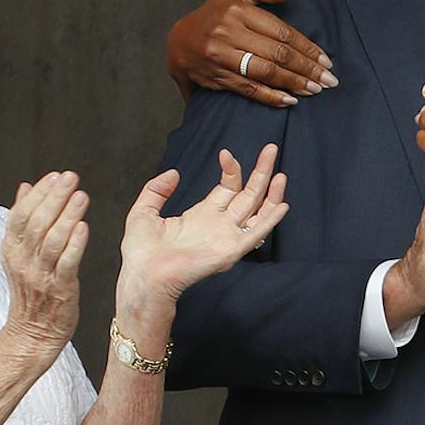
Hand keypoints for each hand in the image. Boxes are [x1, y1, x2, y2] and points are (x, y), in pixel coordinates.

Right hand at [1, 171, 89, 354]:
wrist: (32, 332)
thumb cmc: (31, 290)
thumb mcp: (18, 253)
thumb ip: (22, 219)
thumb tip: (25, 187)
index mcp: (12, 249)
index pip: (20, 214)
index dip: (38, 193)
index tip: (55, 176)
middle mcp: (23, 260)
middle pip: (36, 222)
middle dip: (54, 197)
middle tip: (70, 178)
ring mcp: (40, 275)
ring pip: (52, 240)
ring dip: (67, 215)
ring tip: (81, 196)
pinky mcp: (59, 289)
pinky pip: (66, 263)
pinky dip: (75, 244)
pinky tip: (84, 227)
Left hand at [118, 144, 289, 308]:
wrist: (143, 276)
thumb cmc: (142, 252)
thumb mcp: (144, 211)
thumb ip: (157, 189)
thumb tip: (173, 173)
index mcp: (203, 214)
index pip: (228, 186)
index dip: (231, 169)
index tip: (225, 153)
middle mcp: (220, 225)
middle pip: (249, 194)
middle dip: (261, 171)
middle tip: (271, 149)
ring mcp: (227, 237)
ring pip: (258, 211)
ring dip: (272, 193)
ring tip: (281, 173)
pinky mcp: (230, 251)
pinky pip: (255, 234)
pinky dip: (270, 220)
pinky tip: (282, 205)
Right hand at [165, 0, 335, 106]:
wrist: (178, 42)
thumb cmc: (213, 16)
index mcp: (238, 11)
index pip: (281, 31)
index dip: (306, 47)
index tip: (325, 60)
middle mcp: (229, 33)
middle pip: (277, 54)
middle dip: (306, 69)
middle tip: (328, 80)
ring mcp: (222, 57)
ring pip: (265, 72)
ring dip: (293, 83)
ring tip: (314, 89)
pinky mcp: (217, 77)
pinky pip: (248, 89)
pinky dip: (271, 96)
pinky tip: (289, 99)